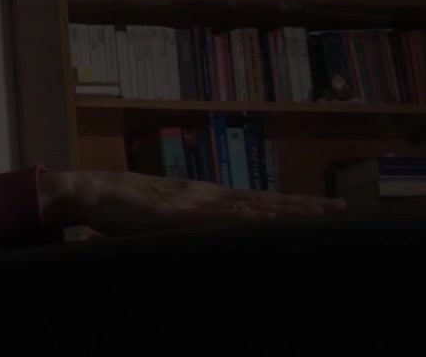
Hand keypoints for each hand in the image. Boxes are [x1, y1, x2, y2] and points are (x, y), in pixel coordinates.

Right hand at [39, 170, 345, 236]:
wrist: (84, 191)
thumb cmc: (115, 207)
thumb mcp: (154, 216)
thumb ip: (178, 223)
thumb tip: (195, 233)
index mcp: (198, 196)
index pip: (251, 201)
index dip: (285, 205)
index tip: (318, 209)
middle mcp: (202, 193)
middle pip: (261, 200)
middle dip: (301, 206)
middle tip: (341, 210)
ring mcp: (192, 201)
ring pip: (249, 206)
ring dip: (287, 210)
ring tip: (321, 214)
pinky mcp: (177, 212)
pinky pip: (219, 216)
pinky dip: (247, 217)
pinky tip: (269, 221)